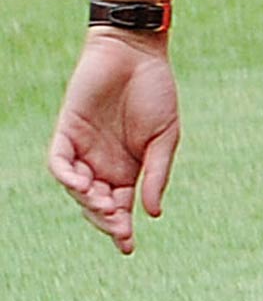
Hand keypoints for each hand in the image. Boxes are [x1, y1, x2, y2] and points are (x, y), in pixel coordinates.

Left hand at [49, 29, 180, 254]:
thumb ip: (157, 173)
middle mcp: (101, 163)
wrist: (137, 53)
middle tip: (118, 227)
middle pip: (95, 204)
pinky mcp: (66, 132)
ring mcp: (82, 149)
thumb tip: (153, 213)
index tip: (128, 247)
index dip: (121, 228)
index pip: (119, 207)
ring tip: (104, 205)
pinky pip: (59, 163)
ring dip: (88, 202)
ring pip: (76, 189)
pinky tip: (83, 185)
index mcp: (127, 167)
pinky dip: (67, 177)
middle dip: (105, 220)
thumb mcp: (166, 137)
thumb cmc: (156, 91)